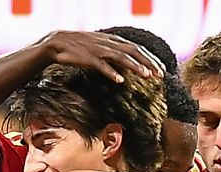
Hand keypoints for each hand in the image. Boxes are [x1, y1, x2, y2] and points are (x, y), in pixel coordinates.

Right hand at [42, 30, 160, 83]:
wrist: (58, 42)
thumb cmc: (81, 47)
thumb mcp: (102, 47)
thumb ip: (115, 53)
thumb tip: (129, 65)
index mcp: (114, 40)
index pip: (137, 48)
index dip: (151, 59)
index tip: (162, 71)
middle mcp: (109, 43)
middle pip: (133, 51)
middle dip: (149, 63)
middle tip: (161, 75)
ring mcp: (98, 50)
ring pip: (120, 57)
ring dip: (134, 66)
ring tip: (146, 75)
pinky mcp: (87, 58)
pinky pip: (101, 65)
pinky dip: (110, 72)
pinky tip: (120, 80)